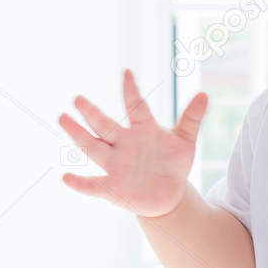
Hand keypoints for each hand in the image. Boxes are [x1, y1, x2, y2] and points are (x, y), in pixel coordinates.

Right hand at [59, 69, 208, 217]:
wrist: (167, 195)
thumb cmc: (173, 164)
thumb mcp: (185, 142)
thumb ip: (192, 119)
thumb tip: (204, 94)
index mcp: (143, 130)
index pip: (136, 107)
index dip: (132, 91)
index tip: (127, 73)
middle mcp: (124, 144)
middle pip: (105, 125)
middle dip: (91, 113)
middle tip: (77, 98)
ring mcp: (116, 165)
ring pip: (94, 148)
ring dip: (78, 135)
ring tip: (63, 119)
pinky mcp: (113, 187)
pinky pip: (93, 185)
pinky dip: (80, 184)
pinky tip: (66, 178)